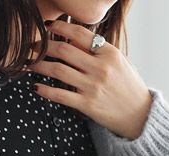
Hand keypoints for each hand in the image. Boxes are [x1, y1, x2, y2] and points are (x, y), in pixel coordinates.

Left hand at [26, 18, 153, 140]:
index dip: (60, 27)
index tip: (48, 27)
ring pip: (58, 70)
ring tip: (29, 64)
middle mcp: (100, 68)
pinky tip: (36, 87)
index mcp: (109, 53)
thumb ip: (98, 51)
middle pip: (64, 50)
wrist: (139, 116)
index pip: (80, 33)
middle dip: (43, 46)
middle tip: (32, 46)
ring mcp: (93, 87)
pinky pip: (60, 95)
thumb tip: (74, 39)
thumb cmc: (128, 87)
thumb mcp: (119, 62)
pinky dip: (45, 90)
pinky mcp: (87, 105)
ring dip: (39, 65)